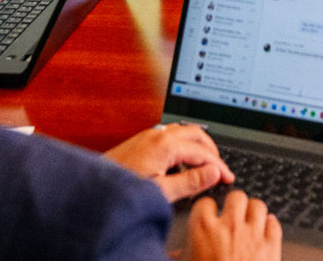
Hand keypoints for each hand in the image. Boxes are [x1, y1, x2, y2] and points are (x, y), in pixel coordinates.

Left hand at [104, 122, 233, 202]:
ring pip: (184, 131)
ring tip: (205, 165)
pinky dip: (184, 145)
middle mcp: (159, 135)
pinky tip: (181, 163)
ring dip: (198, 146)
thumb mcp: (162, 191)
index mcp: (166, 144)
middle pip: (197, 134)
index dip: (219, 166)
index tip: (229, 178)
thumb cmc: (124, 190)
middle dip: (212, 151)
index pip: (203, 152)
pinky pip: (171, 135)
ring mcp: (149, 135)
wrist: (94, 187)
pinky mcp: (142, 140)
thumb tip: (214, 173)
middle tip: (220, 169)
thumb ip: (190, 182)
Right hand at [184, 189, 281, 260]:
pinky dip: (270, 227)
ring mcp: (252, 235)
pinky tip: (265, 233)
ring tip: (249, 221)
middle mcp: (229, 226)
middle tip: (232, 215)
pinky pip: (275, 225)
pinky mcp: (271, 247)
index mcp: (203, 229)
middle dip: (234, 205)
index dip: (207, 210)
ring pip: (258, 206)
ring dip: (253, 213)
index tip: (209, 215)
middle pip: (236, 197)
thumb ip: (183, 254)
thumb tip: (178, 253)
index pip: (205, 202)